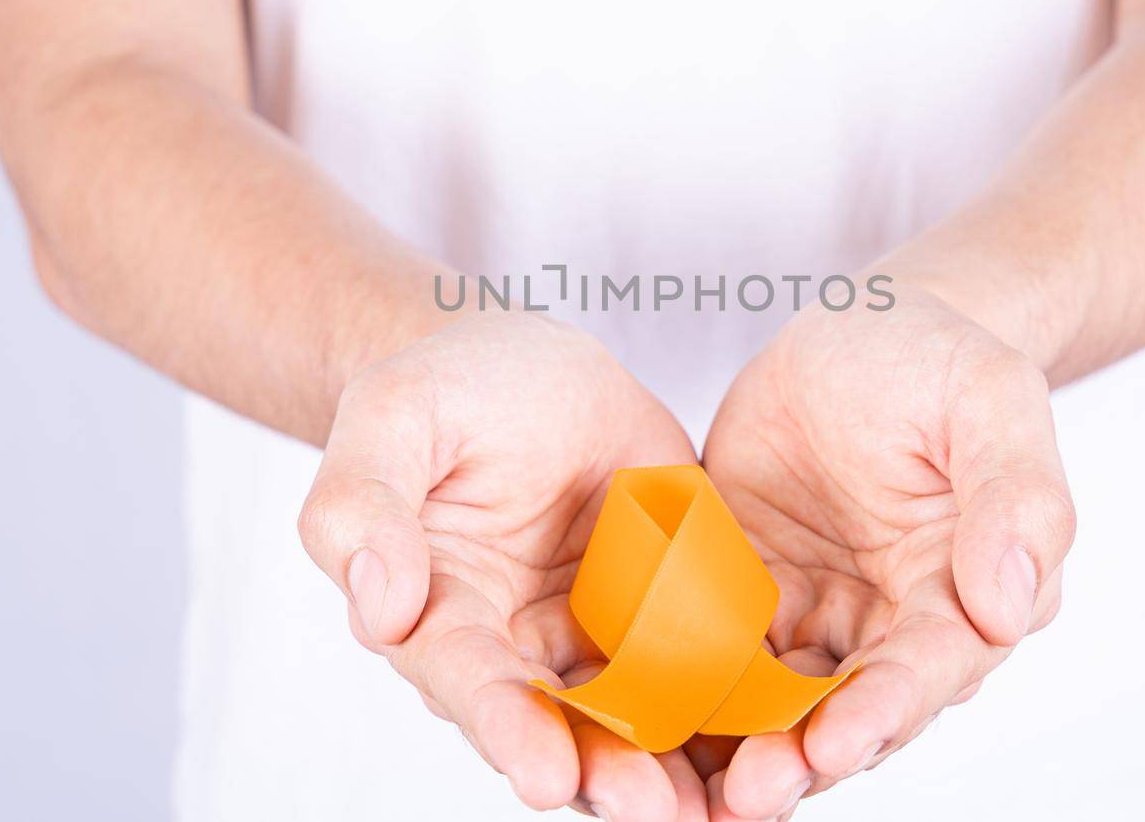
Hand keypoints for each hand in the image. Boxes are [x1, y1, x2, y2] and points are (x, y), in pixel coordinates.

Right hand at [298, 312, 706, 820]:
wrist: (536, 366)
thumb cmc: (451, 388)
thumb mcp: (396, 415)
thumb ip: (364, 505)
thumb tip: (378, 608)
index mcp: (445, 613)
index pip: (471, 681)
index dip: (507, 728)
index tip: (546, 775)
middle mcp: (521, 649)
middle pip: (562, 727)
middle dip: (606, 774)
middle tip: (651, 812)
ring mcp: (600, 637)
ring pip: (639, 719)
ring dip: (675, 768)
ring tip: (720, 808)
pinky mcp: (670, 611)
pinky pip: (706, 667)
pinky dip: (736, 710)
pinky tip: (780, 740)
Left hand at [699, 285, 1075, 819]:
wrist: (858, 327)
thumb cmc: (938, 359)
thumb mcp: (991, 402)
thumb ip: (1017, 499)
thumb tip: (1012, 607)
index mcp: (957, 594)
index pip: (925, 667)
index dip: (884, 709)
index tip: (837, 743)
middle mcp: (884, 625)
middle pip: (845, 709)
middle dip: (801, 756)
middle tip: (749, 796)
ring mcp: (810, 613)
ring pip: (774, 700)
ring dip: (738, 747)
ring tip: (690, 793)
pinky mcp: (741, 591)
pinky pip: (708, 647)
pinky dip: (680, 686)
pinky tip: (635, 715)